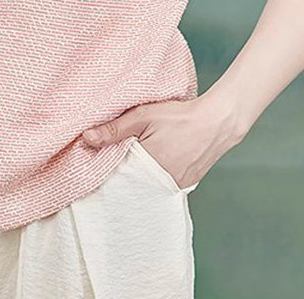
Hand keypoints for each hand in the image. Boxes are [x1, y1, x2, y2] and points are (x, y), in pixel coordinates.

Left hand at [80, 90, 246, 189]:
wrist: (217, 122)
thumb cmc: (179, 116)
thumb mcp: (143, 116)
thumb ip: (114, 129)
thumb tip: (86, 137)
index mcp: (148, 168)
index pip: (117, 180)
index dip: (104, 173)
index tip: (93, 167)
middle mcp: (161, 184)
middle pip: (131, 186)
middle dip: (119, 178)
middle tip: (107, 166)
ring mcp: (175, 187)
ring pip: (146, 187)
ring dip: (136, 178)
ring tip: (129, 164)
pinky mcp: (184, 186)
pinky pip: (160, 186)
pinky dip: (152, 178)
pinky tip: (148, 165)